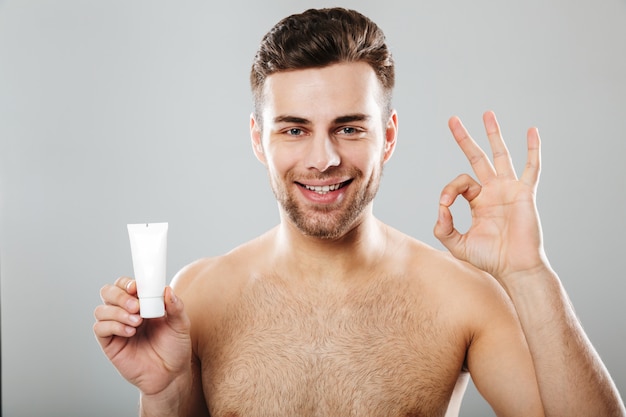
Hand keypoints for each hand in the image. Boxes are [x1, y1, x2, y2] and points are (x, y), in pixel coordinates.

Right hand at [93, 277, 191, 395]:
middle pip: (108, 292)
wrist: (171, 374)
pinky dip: (113, 326)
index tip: (136, 288)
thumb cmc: (175, 347)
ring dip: (117, 312)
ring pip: (101, 310)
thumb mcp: (181, 324)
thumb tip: (167, 290)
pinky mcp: (110, 343)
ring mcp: (116, 327)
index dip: (126, 283)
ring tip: (137, 322)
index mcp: (141, 303)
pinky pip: (100, 328)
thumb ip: (175, 306)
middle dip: (119, 295)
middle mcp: (126, 312)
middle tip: (136, 306)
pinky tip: (130, 332)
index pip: (125, 285)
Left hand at [434, 111, 548, 283]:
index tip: (445, 205)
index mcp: (478, 201)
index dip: (449, 190)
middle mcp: (493, 191)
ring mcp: (509, 189)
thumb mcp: (457, 243)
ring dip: (493, 134)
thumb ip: (443, 227)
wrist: (514, 267)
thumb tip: (441, 207)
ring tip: (487, 114)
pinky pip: (531, 168)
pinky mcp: (525, 193)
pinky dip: (533, 150)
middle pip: (477, 157)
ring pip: (500, 155)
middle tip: (452, 120)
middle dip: (465, 139)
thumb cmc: (490, 258)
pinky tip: (532, 131)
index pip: (459, 183)